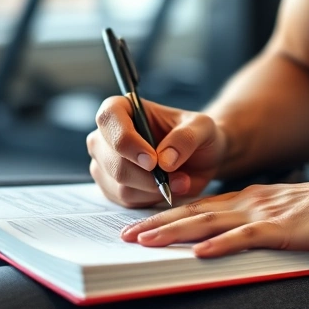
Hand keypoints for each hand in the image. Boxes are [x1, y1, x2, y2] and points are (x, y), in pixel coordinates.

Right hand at [88, 97, 226, 207]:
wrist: (200, 159)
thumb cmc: (196, 135)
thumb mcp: (203, 128)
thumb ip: (186, 138)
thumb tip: (164, 161)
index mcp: (124, 109)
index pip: (109, 118)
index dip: (126, 140)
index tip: (152, 160)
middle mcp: (107, 134)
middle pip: (111, 158)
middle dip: (146, 175)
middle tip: (178, 177)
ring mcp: (105, 162)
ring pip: (119, 184)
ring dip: (153, 188)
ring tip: (179, 181)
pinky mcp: (111, 186)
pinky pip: (125, 200)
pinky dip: (150, 199)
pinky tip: (165, 188)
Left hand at [120, 180, 308, 257]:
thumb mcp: (278, 212)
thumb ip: (252, 221)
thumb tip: (223, 237)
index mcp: (246, 198)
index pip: (197, 207)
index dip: (166, 216)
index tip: (139, 225)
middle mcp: (247, 202)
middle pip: (193, 213)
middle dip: (157, 224)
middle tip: (125, 235)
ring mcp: (262, 214)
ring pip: (209, 223)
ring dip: (175, 233)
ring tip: (147, 241)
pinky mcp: (280, 229)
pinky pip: (245, 237)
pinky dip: (220, 245)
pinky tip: (199, 253)